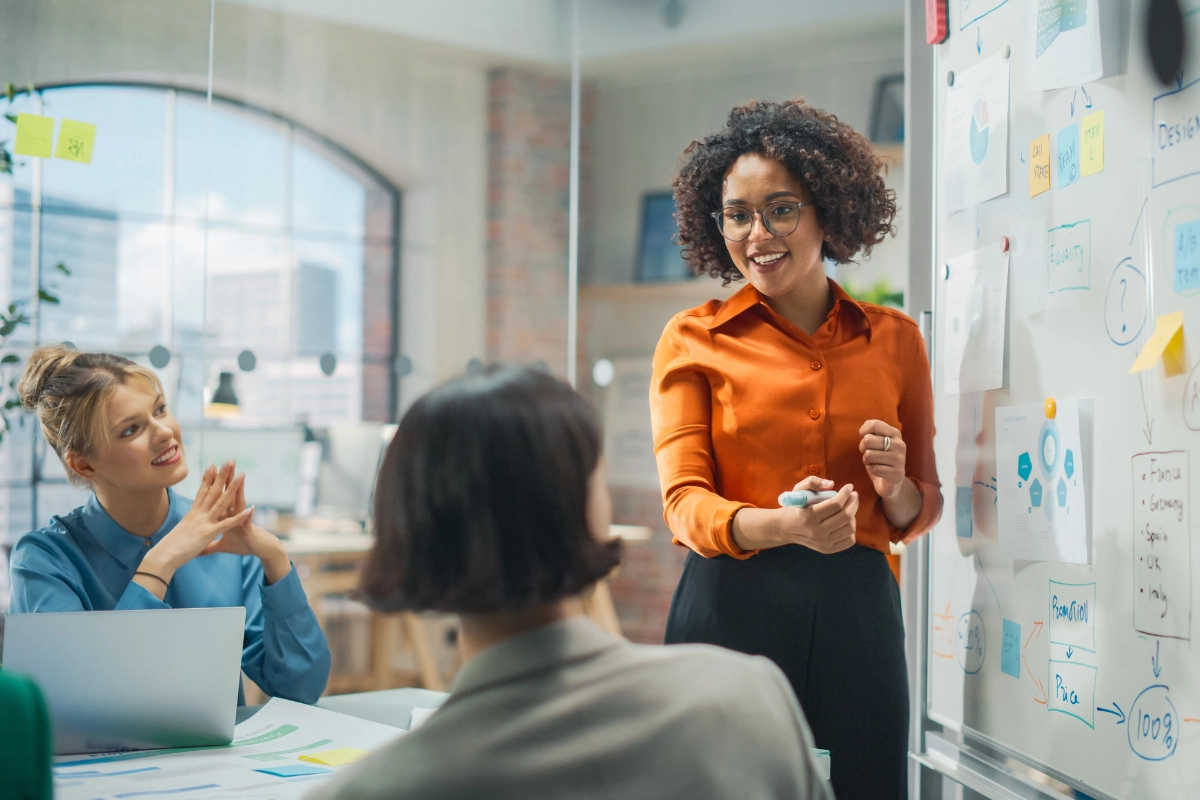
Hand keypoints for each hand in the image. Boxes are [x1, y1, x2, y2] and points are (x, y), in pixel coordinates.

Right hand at [139, 463, 253, 583]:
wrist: (163, 556)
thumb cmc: (169, 548)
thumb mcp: (180, 534)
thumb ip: (186, 528)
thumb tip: (185, 527)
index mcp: (192, 514)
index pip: (202, 492)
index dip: (208, 478)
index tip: (213, 465)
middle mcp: (198, 514)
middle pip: (212, 491)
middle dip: (222, 475)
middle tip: (230, 461)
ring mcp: (204, 522)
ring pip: (221, 502)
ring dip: (232, 488)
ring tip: (242, 475)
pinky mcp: (208, 533)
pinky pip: (227, 523)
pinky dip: (239, 517)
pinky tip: (250, 510)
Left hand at [198, 461, 291, 584]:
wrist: (261, 550)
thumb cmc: (243, 545)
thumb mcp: (223, 546)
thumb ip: (210, 546)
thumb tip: (199, 549)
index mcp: (226, 516)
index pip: (219, 496)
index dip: (214, 483)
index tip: (210, 469)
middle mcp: (235, 514)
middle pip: (229, 494)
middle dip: (227, 478)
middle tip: (227, 462)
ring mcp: (243, 520)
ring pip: (240, 503)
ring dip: (240, 490)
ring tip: (241, 476)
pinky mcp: (248, 530)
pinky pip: (247, 522)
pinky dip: (248, 516)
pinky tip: (251, 508)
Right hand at [731, 477, 857, 553]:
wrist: (785, 529)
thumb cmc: (794, 507)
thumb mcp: (798, 490)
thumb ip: (813, 482)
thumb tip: (831, 484)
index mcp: (808, 516)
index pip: (835, 504)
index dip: (845, 493)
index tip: (849, 486)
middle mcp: (816, 532)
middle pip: (845, 516)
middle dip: (853, 502)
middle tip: (853, 495)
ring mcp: (823, 543)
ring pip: (849, 528)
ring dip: (853, 515)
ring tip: (849, 508)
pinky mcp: (827, 550)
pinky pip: (849, 541)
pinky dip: (851, 530)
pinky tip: (846, 522)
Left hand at [859, 419, 907, 499]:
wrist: (891, 482)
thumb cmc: (881, 458)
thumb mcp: (877, 442)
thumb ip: (872, 432)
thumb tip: (864, 428)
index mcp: (895, 433)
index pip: (874, 424)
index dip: (863, 431)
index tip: (863, 436)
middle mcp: (900, 444)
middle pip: (868, 440)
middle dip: (862, 448)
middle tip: (868, 453)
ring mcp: (900, 459)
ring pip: (869, 455)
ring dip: (866, 460)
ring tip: (873, 463)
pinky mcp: (897, 473)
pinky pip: (874, 469)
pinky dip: (872, 470)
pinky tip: (879, 471)